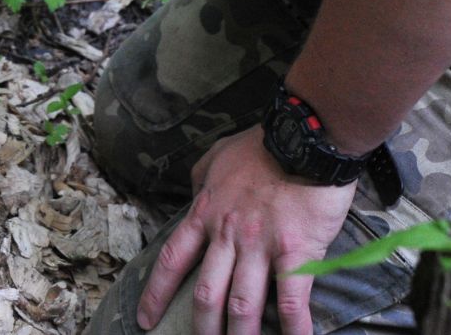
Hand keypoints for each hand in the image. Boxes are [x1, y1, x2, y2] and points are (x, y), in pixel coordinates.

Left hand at [137, 127, 354, 334]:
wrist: (305, 136)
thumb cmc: (262, 144)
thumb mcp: (218, 156)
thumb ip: (202, 180)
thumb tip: (194, 196)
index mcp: (206, 213)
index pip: (173, 259)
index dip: (156, 293)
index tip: (146, 319)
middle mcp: (228, 235)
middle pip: (206, 294)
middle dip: (201, 328)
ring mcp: (261, 246)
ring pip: (242, 305)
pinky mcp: (296, 252)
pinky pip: (292, 300)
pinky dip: (293, 329)